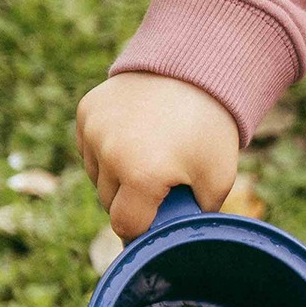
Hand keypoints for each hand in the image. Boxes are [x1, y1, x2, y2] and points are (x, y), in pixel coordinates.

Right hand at [76, 72, 240, 239]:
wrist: (197, 68)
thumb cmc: (211, 129)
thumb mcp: (218, 178)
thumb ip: (195, 214)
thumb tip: (177, 238)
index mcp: (142, 175)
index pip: (125, 225)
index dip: (140, 231)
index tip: (151, 228)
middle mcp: (110, 153)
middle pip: (109, 201)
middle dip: (131, 200)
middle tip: (159, 184)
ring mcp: (94, 129)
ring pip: (97, 175)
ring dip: (116, 175)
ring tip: (149, 154)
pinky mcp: (86, 110)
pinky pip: (89, 147)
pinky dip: (106, 148)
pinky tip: (134, 135)